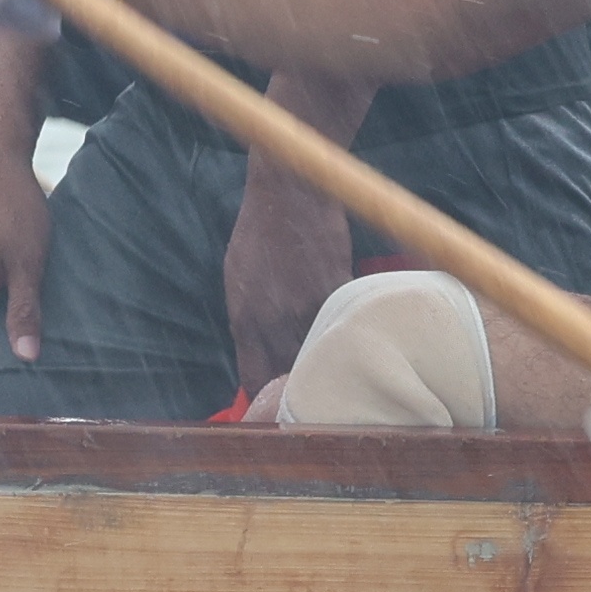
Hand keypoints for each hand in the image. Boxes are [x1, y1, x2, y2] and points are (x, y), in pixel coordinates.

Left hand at [222, 158, 352, 392]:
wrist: (290, 192)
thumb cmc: (259, 232)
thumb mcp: (237, 281)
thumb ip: (248, 323)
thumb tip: (260, 359)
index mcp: (245, 321)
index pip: (256, 381)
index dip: (269, 397)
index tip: (282, 400)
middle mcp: (274, 322)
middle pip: (293, 378)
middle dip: (303, 386)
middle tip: (316, 387)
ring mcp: (308, 308)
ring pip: (323, 357)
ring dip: (330, 363)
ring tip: (339, 364)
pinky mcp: (338, 292)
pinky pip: (346, 328)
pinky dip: (350, 333)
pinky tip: (354, 332)